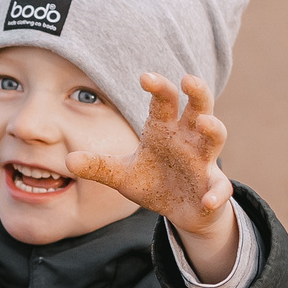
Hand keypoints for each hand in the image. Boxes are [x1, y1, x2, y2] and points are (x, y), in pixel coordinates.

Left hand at [65, 75, 237, 278]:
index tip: (144, 77)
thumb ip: (98, 166)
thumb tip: (68, 160)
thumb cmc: (153, 182)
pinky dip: (216, 194)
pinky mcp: (213, 187)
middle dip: (198, 92)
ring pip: (215, 138)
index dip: (158, 87)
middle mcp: (188, 139)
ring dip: (213, 129)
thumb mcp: (121, 175)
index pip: (164, 101)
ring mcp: (203, 162)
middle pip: (200, 106)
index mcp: (165, 130)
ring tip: (206, 123)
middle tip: (188, 80)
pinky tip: (207, 201)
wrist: (180, 211)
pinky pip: (219, 188)